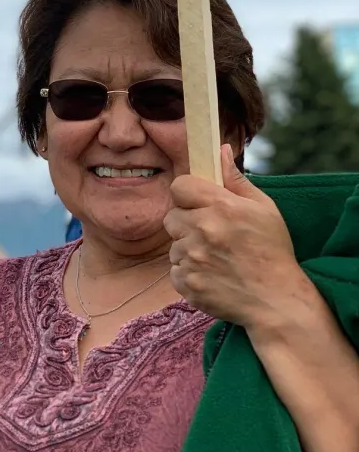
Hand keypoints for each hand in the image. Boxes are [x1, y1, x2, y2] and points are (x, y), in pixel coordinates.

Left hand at [164, 145, 302, 328]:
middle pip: (172, 216)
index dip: (187, 193)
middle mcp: (202, 230)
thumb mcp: (263, 208)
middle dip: (187, 222)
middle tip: (210, 233)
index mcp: (220, 206)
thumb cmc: (273, 251)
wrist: (278, 302)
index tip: (199, 203)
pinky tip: (211, 275)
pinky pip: (174, 270)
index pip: (179, 186)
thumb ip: (235, 179)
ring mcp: (193, 258)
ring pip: (173, 245)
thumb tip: (220, 150)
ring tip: (215, 257)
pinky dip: (188, 273)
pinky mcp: (187, 284)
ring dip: (188, 249)